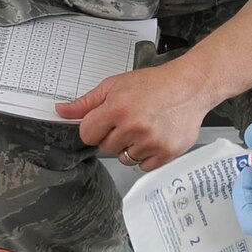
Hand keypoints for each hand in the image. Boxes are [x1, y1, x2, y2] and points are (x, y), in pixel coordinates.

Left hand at [57, 58, 217, 171]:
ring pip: (124, 159)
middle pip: (105, 148)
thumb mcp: (115, 85)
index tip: (105, 122)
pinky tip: (154, 137)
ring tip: (144, 128)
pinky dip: (147, 156)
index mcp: (117, 108)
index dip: (94, 128)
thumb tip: (61, 111)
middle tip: (131, 121)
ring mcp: (150, 142)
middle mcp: (133, 126)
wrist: (190, 87)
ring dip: (130, 147)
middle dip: (114, 136)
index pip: (87, 134)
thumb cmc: (154, 84)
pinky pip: (143, 166)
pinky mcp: (166, 153)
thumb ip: (87, 102)